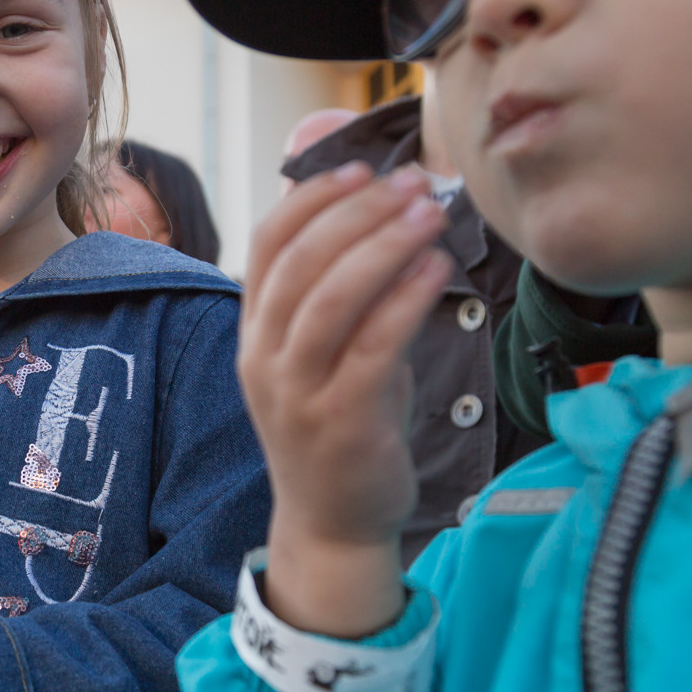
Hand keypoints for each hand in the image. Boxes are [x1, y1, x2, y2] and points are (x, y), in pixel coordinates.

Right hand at [239, 164, 450, 637]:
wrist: (335, 523)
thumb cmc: (342, 427)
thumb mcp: (327, 355)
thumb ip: (340, 295)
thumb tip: (381, 213)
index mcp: (255, 335)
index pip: (267, 246)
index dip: (312, 198)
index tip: (361, 168)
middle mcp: (265, 360)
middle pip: (299, 262)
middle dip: (358, 212)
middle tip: (411, 184)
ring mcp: (298, 393)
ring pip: (330, 298)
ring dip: (383, 245)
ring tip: (429, 214)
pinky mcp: (342, 422)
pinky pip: (372, 346)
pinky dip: (405, 298)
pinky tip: (436, 270)